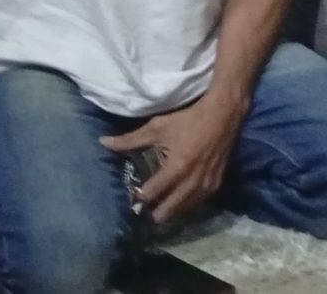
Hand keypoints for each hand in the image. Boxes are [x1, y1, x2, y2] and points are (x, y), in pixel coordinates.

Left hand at [100, 93, 244, 225]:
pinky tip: (179, 204)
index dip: (139, 198)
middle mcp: (191, 181)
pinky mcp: (216, 184)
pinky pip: (197, 203)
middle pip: (168, 210)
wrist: (224, 115)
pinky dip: (186, 206)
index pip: (151, 193)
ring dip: (170, 212)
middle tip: (144, 210)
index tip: (132, 198)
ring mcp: (205, 185)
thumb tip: (103, 142)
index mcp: (176, 168)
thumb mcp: (158, 128)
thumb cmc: (189, 120)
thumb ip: (130, 140)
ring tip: (159, 211)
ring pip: (184, 211)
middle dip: (154, 212)